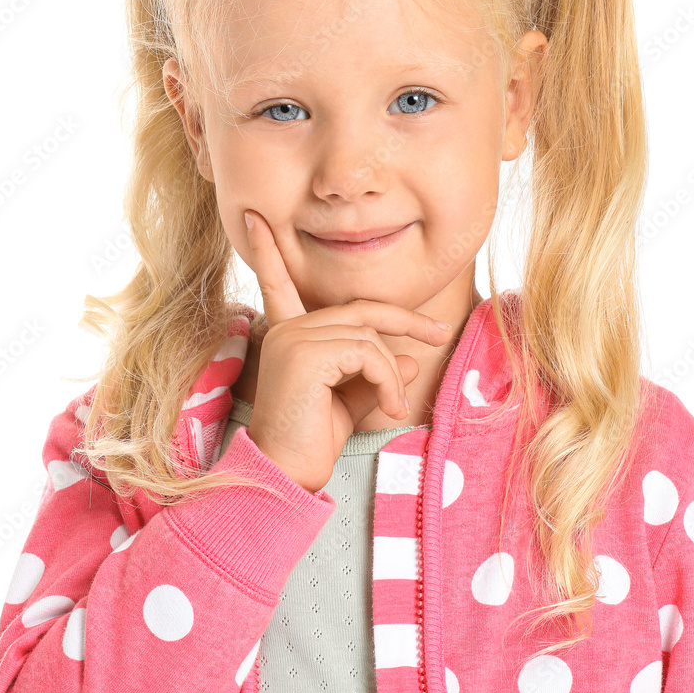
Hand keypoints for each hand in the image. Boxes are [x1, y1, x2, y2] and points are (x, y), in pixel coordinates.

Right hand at [240, 210, 451, 492]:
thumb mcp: (351, 400)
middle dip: (403, 319)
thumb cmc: (313, 441)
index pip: (279, 283)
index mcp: (290, 335)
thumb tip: (409, 356)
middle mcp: (288, 329)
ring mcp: (295, 338)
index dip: (268, 251)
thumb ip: (376, 373)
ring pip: (370, 336)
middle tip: (438, 333)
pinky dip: (387, 379)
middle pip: (360, 309)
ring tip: (394, 406)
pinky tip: (388, 407)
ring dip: (392, 372)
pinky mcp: (308, 353)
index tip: (255, 217)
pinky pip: (369, 353)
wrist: (287, 475)